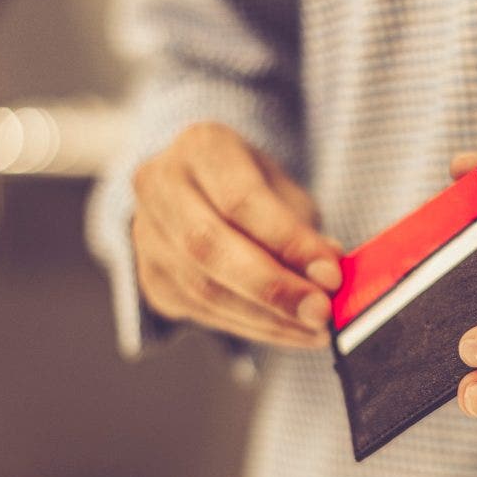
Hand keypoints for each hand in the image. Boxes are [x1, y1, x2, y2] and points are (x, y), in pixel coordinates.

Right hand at [131, 122, 341, 348]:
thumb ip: (303, 227)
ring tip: (314, 328)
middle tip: (319, 312)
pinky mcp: (151, 277)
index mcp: (200, 146)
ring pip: (203, 288)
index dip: (288, 242)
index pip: (240, 200)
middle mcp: (160, 184)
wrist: (200, 192)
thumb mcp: (284, 189)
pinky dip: (253, 327)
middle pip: (209, 246)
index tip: (330, 275)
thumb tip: (327, 270)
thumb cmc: (251, 186)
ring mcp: (147, 234)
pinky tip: (289, 330)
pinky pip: (203, 312)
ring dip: (266, 317)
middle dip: (272, 287)